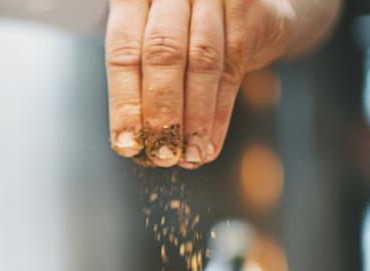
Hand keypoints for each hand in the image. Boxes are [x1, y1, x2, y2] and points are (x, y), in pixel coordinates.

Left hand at [105, 0, 295, 167]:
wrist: (244, 5)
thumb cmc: (182, 31)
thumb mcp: (150, 47)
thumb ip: (141, 83)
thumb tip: (132, 143)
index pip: (123, 52)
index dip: (125, 103)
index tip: (128, 145)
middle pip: (163, 54)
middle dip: (162, 111)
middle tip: (162, 155)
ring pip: (202, 62)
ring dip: (195, 118)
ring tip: (189, 156)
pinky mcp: (245, 3)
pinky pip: (232, 66)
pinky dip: (219, 113)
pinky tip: (209, 144)